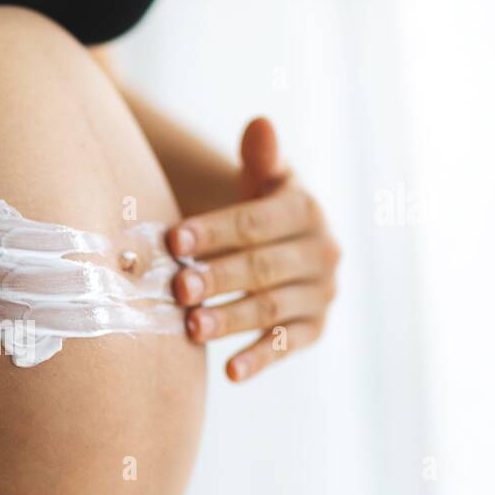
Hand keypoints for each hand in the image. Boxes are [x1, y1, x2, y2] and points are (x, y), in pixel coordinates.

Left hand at [167, 117, 339, 381]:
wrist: (285, 243)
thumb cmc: (259, 208)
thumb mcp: (262, 179)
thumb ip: (260, 158)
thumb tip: (260, 123)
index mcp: (305, 211)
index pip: (256, 222)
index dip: (215, 231)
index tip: (173, 240)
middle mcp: (322, 253)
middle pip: (262, 268)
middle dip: (217, 279)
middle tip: (176, 288)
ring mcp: (321, 293)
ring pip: (271, 309)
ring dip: (230, 320)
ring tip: (190, 328)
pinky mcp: (315, 328)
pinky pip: (288, 346)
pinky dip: (260, 359)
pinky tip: (230, 372)